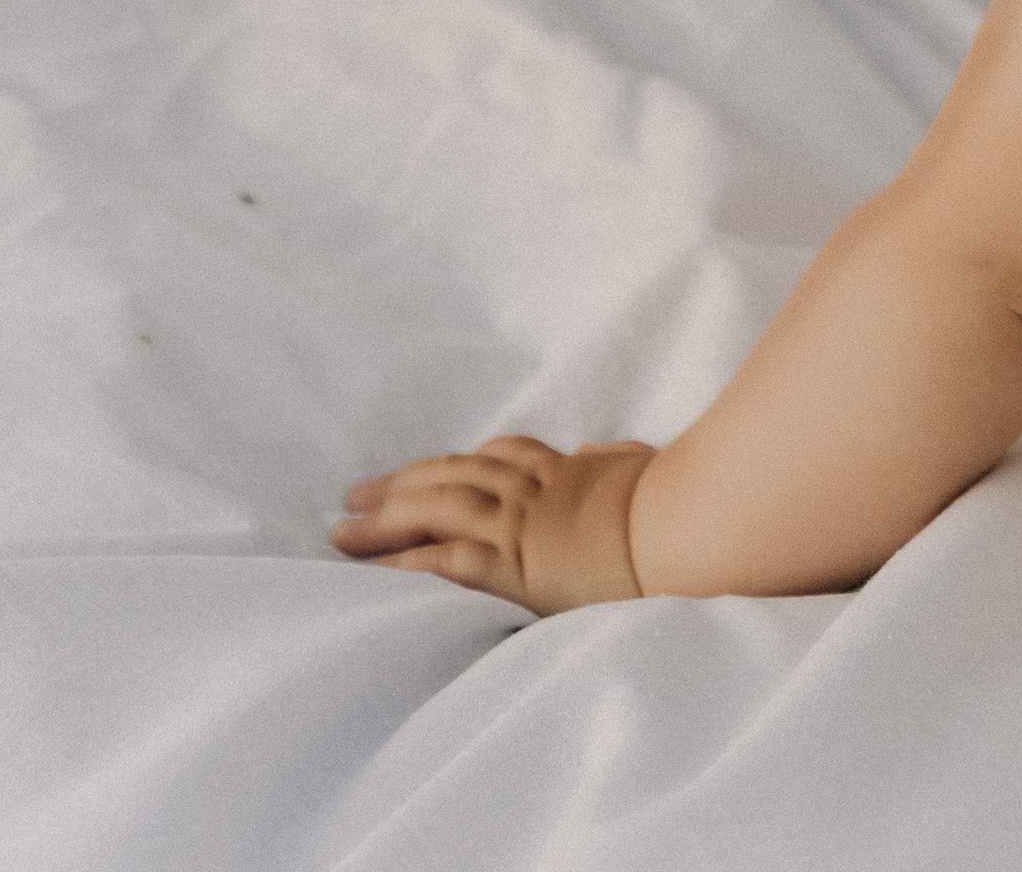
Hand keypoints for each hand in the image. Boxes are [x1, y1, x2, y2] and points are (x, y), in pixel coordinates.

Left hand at [331, 433, 655, 613]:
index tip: (426, 473)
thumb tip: (600, 451)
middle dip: (399, 485)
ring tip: (344, 532)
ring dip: (384, 520)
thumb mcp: (640, 469)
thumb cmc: (672, 502)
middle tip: (355, 495)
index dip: (455, 465)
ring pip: (434, 510)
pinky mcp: (510, 564)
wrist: (677, 529)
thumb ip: (614, 460)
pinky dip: (404, 562)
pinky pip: (444, 560)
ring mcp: (516, 524)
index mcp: (562, 471)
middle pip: (449, 476)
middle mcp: (528, 490)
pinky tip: (373, 570)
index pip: (497, 457)